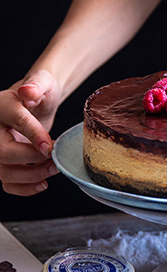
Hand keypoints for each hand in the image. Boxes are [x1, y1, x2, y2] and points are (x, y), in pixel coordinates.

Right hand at [0, 70, 61, 195]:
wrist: (35, 102)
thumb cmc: (39, 92)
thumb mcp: (42, 82)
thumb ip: (37, 86)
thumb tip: (28, 91)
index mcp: (2, 107)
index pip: (17, 121)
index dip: (33, 135)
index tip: (49, 146)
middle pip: (3, 153)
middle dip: (32, 161)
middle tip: (55, 160)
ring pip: (3, 172)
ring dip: (31, 177)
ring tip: (54, 170)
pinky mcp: (4, 162)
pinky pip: (6, 182)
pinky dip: (24, 188)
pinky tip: (43, 183)